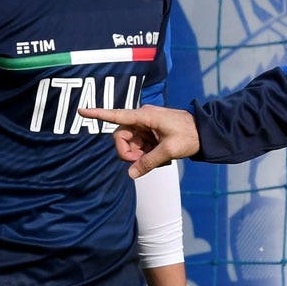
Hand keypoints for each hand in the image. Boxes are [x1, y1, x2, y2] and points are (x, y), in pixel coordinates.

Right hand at [78, 105, 199, 177]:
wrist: (205, 132)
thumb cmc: (189, 136)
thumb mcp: (169, 151)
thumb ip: (149, 162)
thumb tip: (131, 174)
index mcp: (145, 116)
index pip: (117, 115)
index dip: (98, 114)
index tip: (81, 111)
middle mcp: (142, 118)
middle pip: (121, 137)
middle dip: (129, 153)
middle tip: (144, 163)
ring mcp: (146, 126)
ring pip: (131, 144)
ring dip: (141, 156)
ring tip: (161, 160)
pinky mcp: (150, 132)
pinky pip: (140, 146)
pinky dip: (147, 155)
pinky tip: (163, 158)